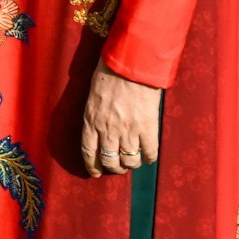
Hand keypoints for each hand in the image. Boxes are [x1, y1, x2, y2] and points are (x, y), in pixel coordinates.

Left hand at [81, 60, 162, 176]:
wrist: (131, 65)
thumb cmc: (108, 74)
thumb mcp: (93, 97)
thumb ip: (94, 116)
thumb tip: (98, 130)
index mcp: (91, 121)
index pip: (89, 152)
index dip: (93, 166)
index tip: (96, 172)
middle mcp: (108, 130)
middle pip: (110, 161)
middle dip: (113, 168)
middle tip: (117, 167)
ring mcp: (129, 131)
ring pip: (130, 161)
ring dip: (131, 164)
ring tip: (132, 161)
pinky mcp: (148, 128)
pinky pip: (149, 152)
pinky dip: (148, 157)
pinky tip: (147, 155)